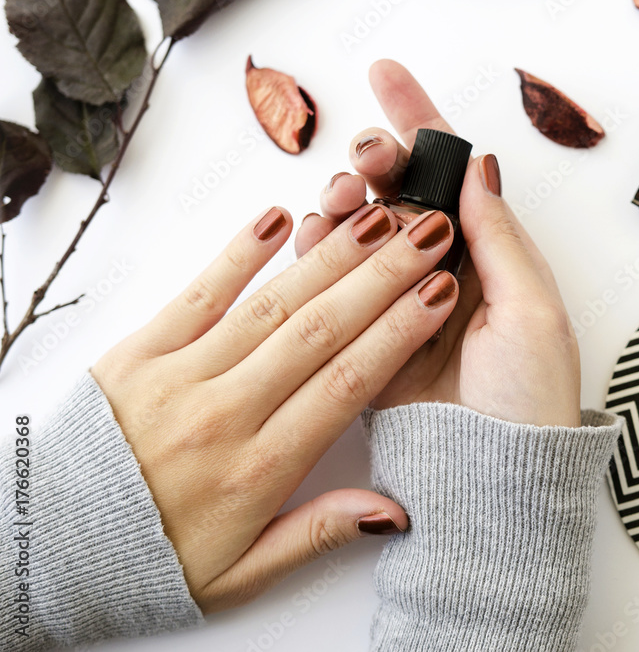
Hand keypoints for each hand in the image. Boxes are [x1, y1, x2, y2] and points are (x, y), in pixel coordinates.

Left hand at [91, 196, 459, 611]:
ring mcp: (177, 376)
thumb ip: (318, 533)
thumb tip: (393, 512)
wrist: (45, 549)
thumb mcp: (241, 574)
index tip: (440, 292)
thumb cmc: (148, 559)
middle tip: (429, 232)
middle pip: (321, 330)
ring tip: (378, 219)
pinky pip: (197, 294)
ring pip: (271, 306)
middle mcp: (223, 413)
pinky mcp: (136, 352)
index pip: (347, 383)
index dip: (399, 332)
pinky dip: (237, 253)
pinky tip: (276, 218)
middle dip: (384, 276)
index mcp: (257, 468)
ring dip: (330, 257)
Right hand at [298, 60, 580, 427]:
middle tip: (367, 159)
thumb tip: (480, 168)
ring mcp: (403, 302)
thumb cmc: (530, 399)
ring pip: (363, 231)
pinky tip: (321, 237)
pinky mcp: (368, 337)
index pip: (454, 177)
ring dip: (348, 202)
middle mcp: (445, 273)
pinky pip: (337, 283)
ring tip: (343, 201)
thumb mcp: (531, 311)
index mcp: (491, 258)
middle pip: (400, 195)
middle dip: (377, 162)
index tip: (389, 81)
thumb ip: (500, 238)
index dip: (422, 126)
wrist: (497, 479)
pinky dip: (324, 252)